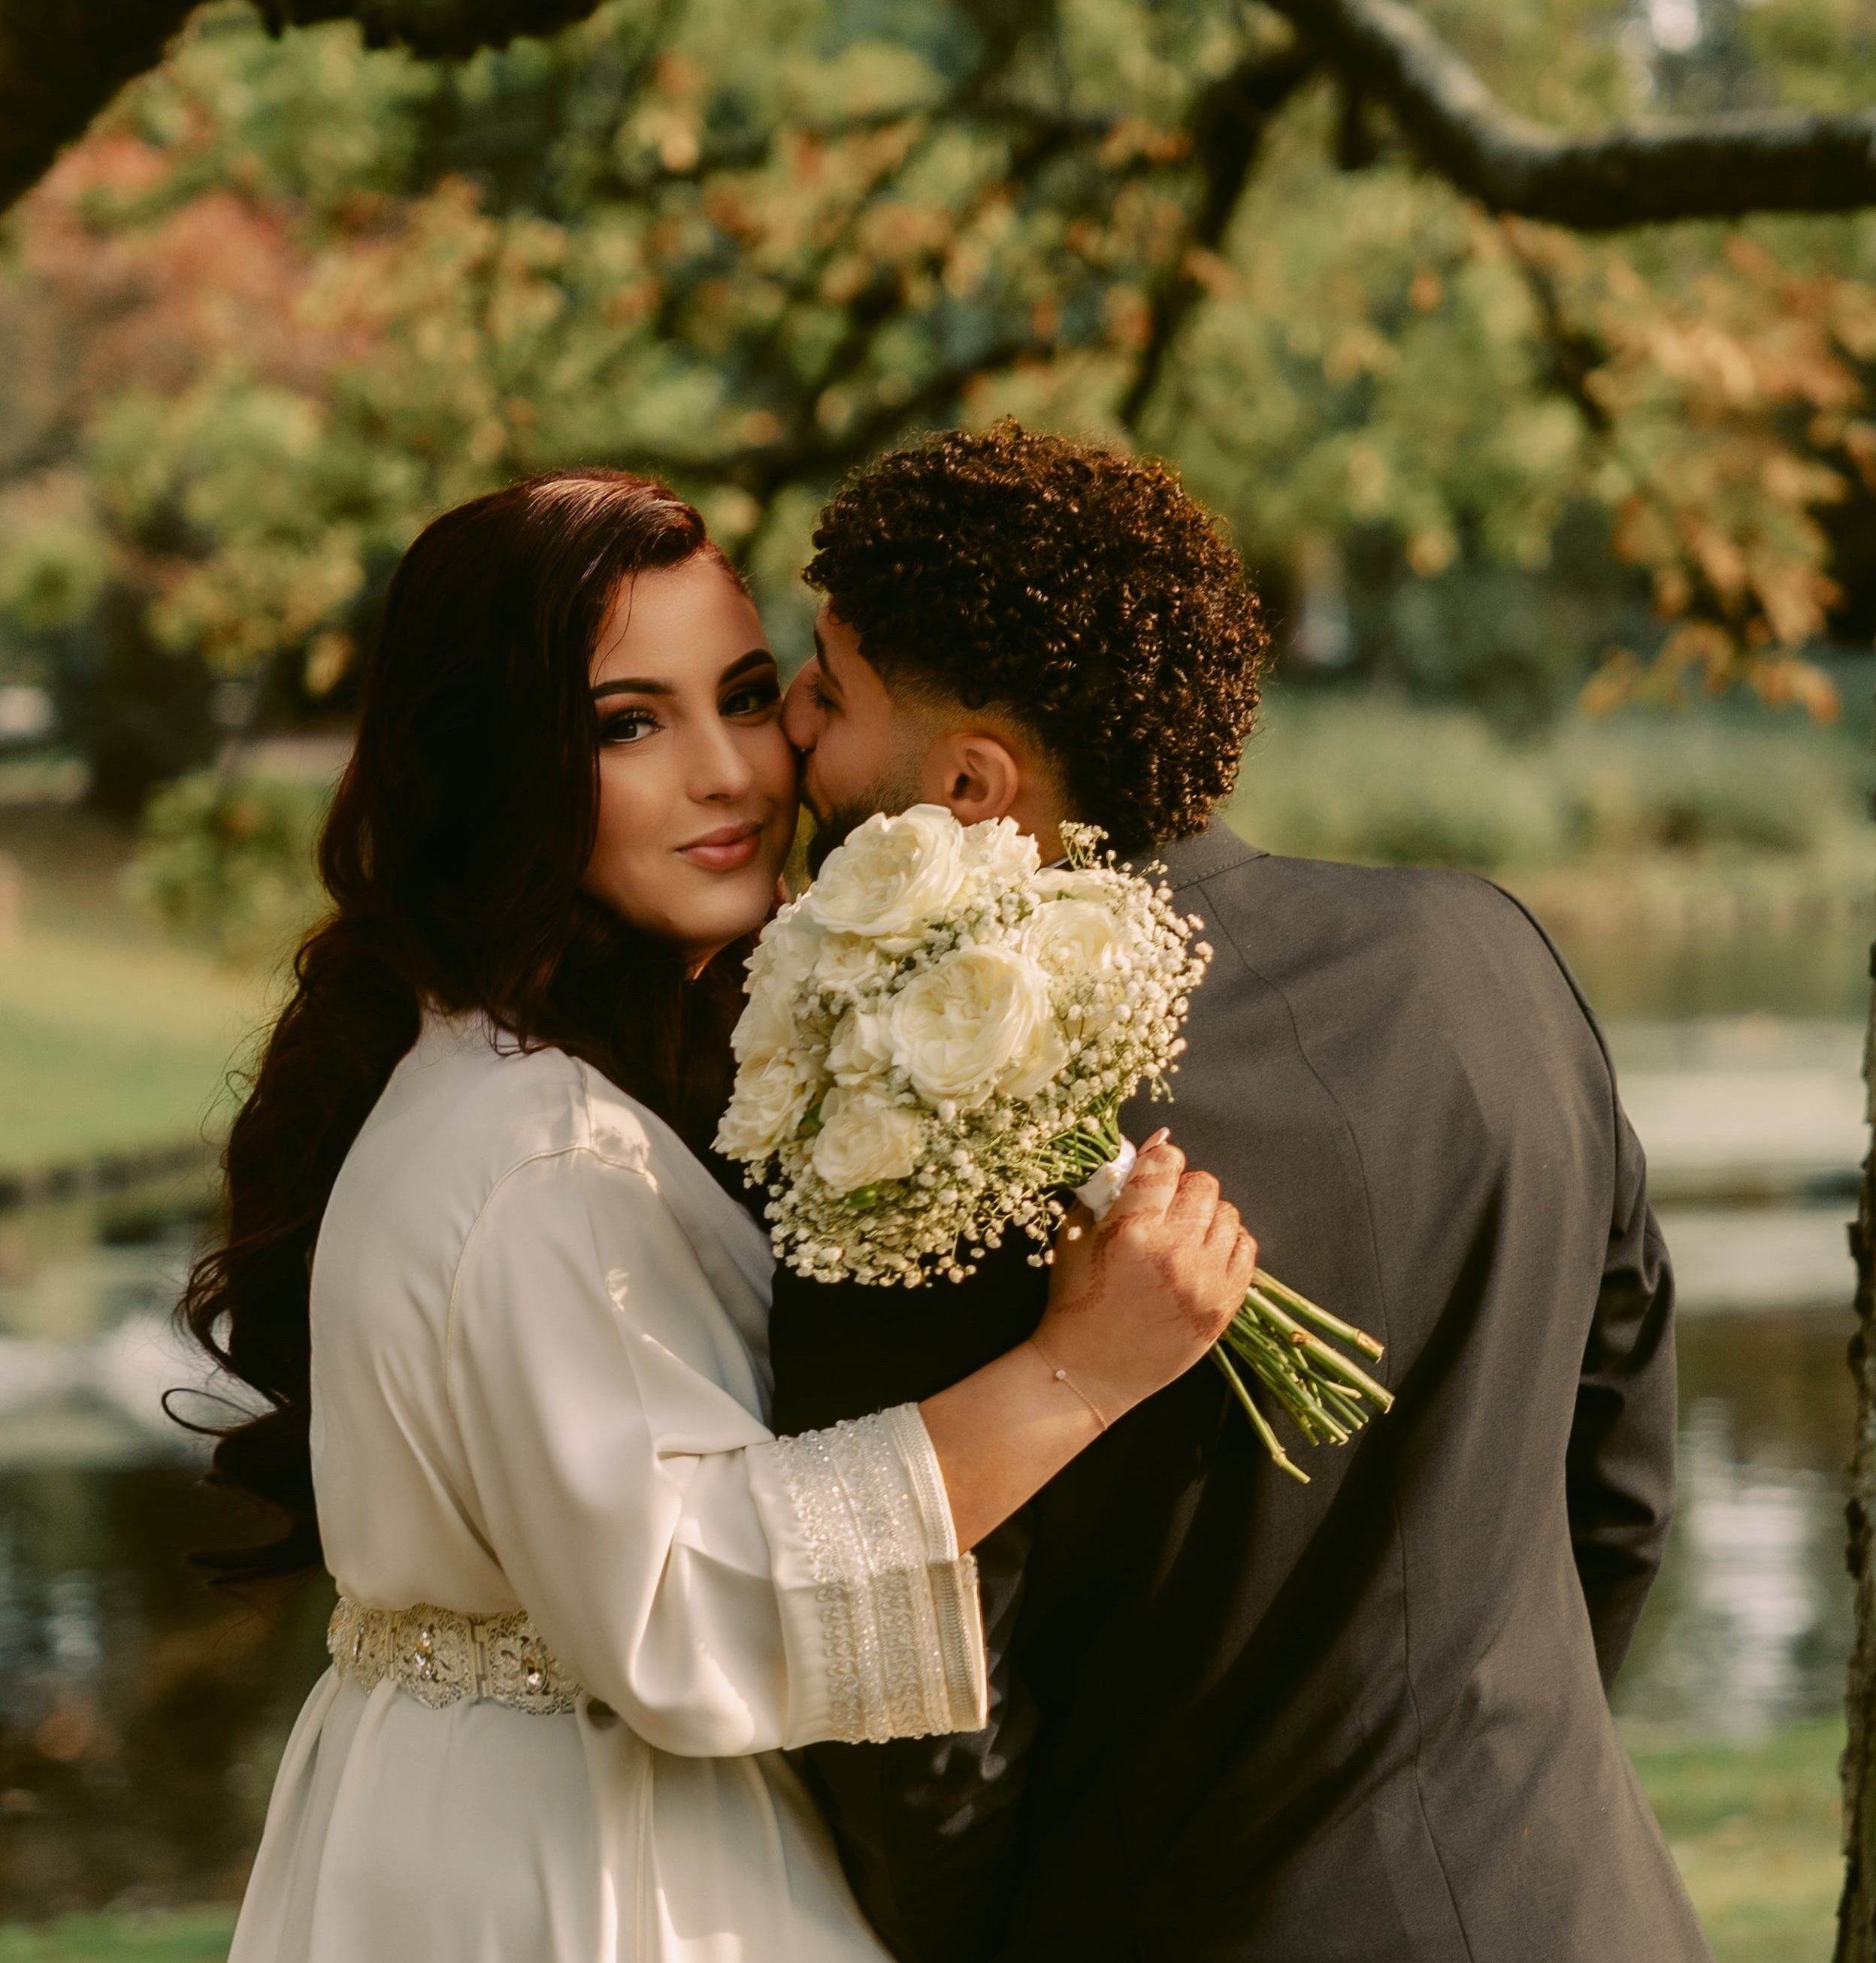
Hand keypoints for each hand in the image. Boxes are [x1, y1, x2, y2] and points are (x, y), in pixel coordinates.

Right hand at [1032, 1132, 1256, 1425]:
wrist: (1088, 1370)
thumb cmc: (1075, 1299)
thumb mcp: (1075, 1235)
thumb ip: (1110, 1185)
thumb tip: (1154, 1140)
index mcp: (1130, 1231)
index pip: (1166, 1163)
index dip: (1160, 1161)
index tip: (1153, 1173)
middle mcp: (1172, 1252)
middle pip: (1203, 1184)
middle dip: (1183, 1188)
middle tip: (1165, 1210)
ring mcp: (1203, 1281)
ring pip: (1228, 1214)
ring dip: (1206, 1216)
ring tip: (1183, 1235)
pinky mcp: (1223, 1306)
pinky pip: (1245, 1249)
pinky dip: (1227, 1244)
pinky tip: (1202, 1255)